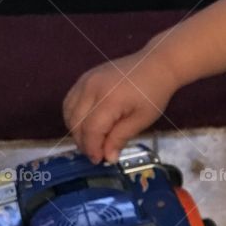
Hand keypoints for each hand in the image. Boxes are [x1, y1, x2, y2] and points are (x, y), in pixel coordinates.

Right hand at [63, 51, 178, 164]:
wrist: (156, 65)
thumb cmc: (153, 93)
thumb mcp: (142, 120)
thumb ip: (121, 138)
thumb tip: (107, 158)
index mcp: (109, 99)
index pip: (91, 130)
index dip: (92, 148)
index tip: (99, 160)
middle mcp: (91, 88)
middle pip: (76, 122)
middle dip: (83, 142)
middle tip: (96, 154)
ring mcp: (85, 80)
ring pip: (69, 112)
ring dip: (76, 130)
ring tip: (91, 141)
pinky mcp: (84, 78)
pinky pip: (70, 100)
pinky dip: (73, 116)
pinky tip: (85, 125)